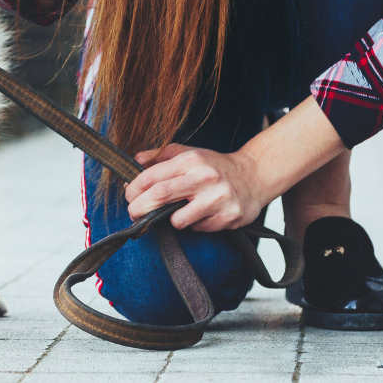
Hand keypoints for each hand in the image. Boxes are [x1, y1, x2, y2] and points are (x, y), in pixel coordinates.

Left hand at [124, 143, 271, 232]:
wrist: (254, 176)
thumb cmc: (214, 166)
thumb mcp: (188, 153)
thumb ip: (160, 156)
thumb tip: (134, 160)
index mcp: (190, 160)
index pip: (153, 176)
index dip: (135, 189)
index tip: (128, 196)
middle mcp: (204, 177)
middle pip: (161, 196)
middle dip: (141, 208)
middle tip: (133, 214)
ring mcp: (218, 198)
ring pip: (180, 220)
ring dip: (171, 220)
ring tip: (175, 214)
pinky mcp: (229, 216)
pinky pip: (199, 229)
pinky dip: (193, 225)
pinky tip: (201, 215)